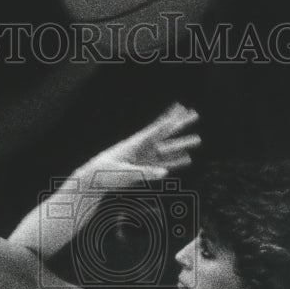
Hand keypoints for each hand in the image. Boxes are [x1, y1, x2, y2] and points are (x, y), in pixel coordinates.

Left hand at [82, 102, 200, 188]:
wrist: (91, 180)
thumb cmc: (104, 174)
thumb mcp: (124, 173)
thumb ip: (144, 173)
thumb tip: (164, 172)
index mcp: (135, 143)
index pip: (157, 128)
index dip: (170, 118)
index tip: (182, 107)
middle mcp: (142, 147)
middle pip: (166, 133)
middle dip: (181, 124)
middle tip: (196, 114)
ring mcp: (144, 158)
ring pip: (168, 149)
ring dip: (182, 144)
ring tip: (198, 140)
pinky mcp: (144, 168)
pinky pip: (164, 163)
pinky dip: (175, 161)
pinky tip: (187, 159)